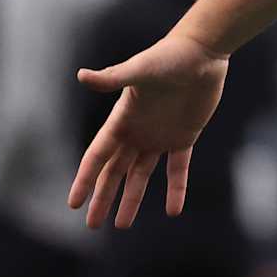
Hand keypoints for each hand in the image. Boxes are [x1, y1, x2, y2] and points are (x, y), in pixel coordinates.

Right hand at [68, 32, 229, 228]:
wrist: (203, 51)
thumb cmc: (169, 57)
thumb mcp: (140, 69)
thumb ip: (113, 77)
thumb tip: (81, 75)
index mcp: (122, 119)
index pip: (97, 156)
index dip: (85, 179)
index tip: (73, 203)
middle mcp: (137, 132)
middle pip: (115, 171)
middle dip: (103, 197)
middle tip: (93, 225)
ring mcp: (160, 136)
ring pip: (141, 175)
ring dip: (132, 199)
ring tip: (122, 225)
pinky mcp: (185, 136)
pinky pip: (178, 169)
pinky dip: (176, 189)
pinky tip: (174, 210)